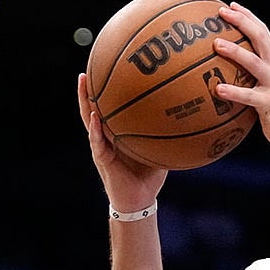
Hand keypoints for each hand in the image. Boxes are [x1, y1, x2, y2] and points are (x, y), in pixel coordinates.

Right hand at [77, 73, 166, 210]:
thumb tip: (187, 117)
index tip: (105, 70)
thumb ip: (166, 135)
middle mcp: (106, 137)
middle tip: (87, 68)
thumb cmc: (149, 176)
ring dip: (84, 100)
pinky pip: (97, 141)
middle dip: (88, 89)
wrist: (140, 200)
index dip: (105, 92)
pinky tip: (94, 116)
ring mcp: (101, 147)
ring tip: (83, 81)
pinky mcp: (102, 159)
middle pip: (93, 108)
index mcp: (116, 134)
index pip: (108, 108)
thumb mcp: (160, 150)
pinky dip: (95, 129)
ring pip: (88, 119)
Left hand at [208, 2, 269, 158]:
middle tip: (221, 12)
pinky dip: (233, 92)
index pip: (263, 33)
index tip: (230, 6)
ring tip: (216, 44)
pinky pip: (249, 96)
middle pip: (260, 38)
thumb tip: (228, 78)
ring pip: (254, 62)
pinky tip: (217, 89)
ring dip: (235, 51)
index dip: (247, 17)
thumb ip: (255, 81)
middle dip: (241, 22)